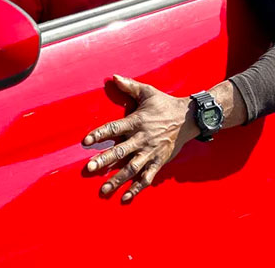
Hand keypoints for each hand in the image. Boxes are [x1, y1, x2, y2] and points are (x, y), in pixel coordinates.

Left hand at [82, 75, 199, 201]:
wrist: (190, 118)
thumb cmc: (165, 104)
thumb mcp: (147, 92)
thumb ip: (129, 85)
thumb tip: (112, 76)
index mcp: (137, 121)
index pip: (114, 128)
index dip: (99, 135)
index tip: (85, 142)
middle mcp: (143, 138)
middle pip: (121, 151)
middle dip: (104, 160)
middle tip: (89, 168)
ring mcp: (151, 152)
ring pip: (132, 168)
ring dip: (117, 179)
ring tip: (103, 189)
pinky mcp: (159, 161)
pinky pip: (147, 177)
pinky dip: (137, 188)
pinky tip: (125, 197)